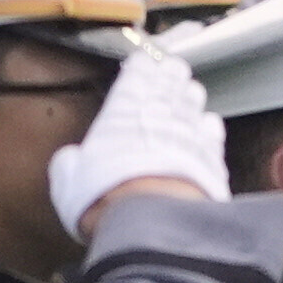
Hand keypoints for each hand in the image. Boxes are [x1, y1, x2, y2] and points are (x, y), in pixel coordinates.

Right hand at [47, 39, 218, 235]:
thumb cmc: (105, 197)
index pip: (135, 77)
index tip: (145, 61)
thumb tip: (71, 160)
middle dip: (170, 75)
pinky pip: (213, 132)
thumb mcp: (69, 181)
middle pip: (169, 84)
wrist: (155, 221)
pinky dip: (209, 124)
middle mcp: (159, 115)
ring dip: (190, 96)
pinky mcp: (212, 157)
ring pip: (193, 104)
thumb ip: (70, 163)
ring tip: (190, 90)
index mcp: (122, 111)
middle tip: (173, 68)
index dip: (141, 68)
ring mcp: (190, 134)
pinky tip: (209, 122)